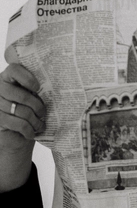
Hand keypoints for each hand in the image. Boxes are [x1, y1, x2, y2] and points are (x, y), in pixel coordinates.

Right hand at [0, 63, 45, 190]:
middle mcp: (0, 88)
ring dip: (36, 122)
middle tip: (43, 114)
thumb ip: (36, 91)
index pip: (14, 69)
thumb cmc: (27, 115)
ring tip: (40, 125)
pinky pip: (19, 124)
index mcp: (8, 78)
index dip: (27, 78)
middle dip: (37, 107)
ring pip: (22, 111)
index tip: (38, 88)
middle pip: (22, 95)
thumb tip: (59, 87)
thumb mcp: (32, 100)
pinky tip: (32, 132)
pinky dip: (30, 130)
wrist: (15, 137)